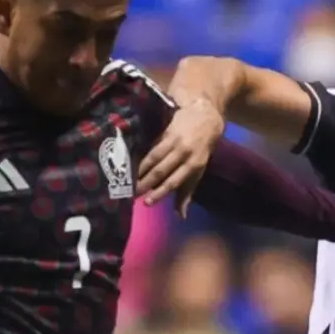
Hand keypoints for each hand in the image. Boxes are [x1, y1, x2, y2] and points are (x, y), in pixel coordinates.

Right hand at [136, 99, 225, 217]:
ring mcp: (175, 141)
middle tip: (132, 193)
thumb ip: (187, 192)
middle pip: (162, 170)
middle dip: (146, 183)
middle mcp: (185, 153)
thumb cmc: (201, 150)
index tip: (147, 202)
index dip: (160, 193)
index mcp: (194, 165)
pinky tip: (132, 162)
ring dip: (141, 169)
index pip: (174, 182)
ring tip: (129, 179)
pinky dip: (143, 155)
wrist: (205, 118)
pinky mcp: (167, 132)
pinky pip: (153, 146)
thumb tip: (181, 215)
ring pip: (155, 157)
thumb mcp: (198, 170)